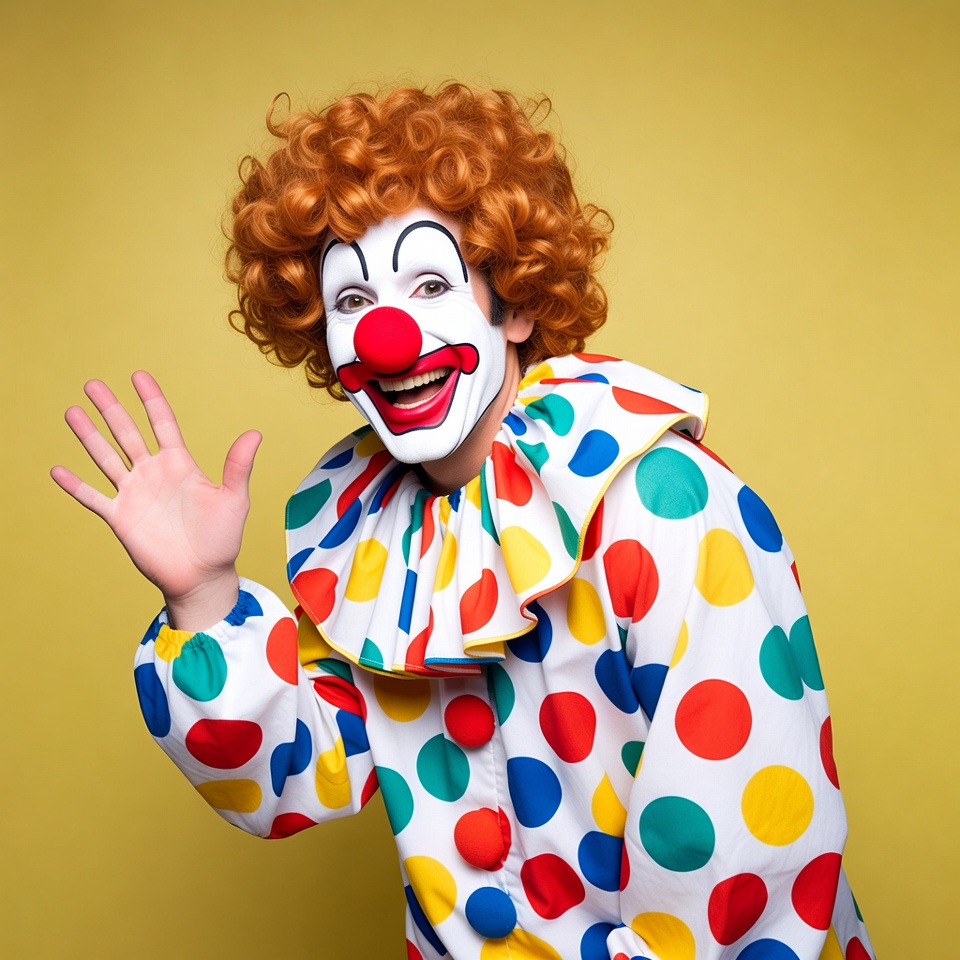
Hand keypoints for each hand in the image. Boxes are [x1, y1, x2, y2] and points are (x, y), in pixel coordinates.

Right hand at [51, 371, 260, 628]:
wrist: (203, 576)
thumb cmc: (222, 539)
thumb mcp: (233, 499)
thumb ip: (237, 466)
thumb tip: (255, 433)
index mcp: (180, 465)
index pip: (162, 424)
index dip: (151, 400)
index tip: (138, 375)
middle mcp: (153, 474)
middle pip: (127, 434)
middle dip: (111, 409)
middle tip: (92, 384)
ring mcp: (134, 495)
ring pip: (106, 458)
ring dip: (89, 436)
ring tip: (72, 412)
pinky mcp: (121, 518)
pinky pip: (93, 497)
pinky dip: (75, 485)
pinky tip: (57, 470)